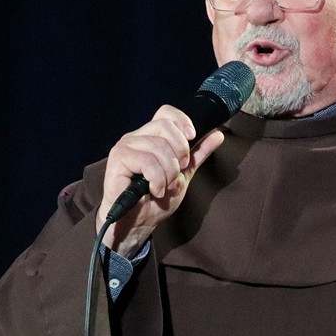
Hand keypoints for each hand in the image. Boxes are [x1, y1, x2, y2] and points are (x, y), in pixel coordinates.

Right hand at [95, 105, 224, 256]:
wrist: (137, 222)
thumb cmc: (154, 200)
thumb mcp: (183, 174)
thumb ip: (198, 155)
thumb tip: (218, 134)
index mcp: (151, 137)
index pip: (166, 113)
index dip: (182, 121)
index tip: (192, 138)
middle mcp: (137, 137)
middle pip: (165, 126)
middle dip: (180, 152)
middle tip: (178, 173)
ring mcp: (126, 146)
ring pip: (158, 146)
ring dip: (169, 172)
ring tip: (166, 187)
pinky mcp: (118, 158)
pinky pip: (147, 161)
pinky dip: (157, 179)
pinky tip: (155, 190)